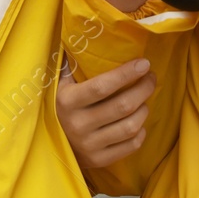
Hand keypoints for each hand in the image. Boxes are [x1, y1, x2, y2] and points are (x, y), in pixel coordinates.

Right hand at [56, 55, 155, 169]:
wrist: (47, 146)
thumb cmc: (58, 107)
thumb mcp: (58, 85)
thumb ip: (69, 65)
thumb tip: (80, 36)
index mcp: (68, 101)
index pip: (102, 86)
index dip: (126, 74)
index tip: (144, 63)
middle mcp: (78, 125)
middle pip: (122, 106)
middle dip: (143, 88)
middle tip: (151, 77)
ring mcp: (89, 145)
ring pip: (130, 127)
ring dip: (144, 109)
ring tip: (144, 100)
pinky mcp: (98, 160)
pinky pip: (129, 147)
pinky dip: (140, 133)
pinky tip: (139, 122)